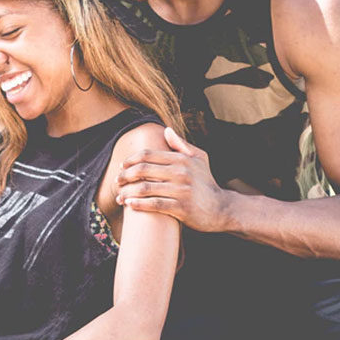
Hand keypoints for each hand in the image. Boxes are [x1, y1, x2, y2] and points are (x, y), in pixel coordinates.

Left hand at [115, 127, 230, 231]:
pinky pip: (154, 205)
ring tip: (119, 197)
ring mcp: (181, 190)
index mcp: (182, 159)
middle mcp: (181, 172)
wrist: (222, 208)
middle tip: (117, 181)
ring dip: (127, 192)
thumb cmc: (206, 183)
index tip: (121, 166)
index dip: (131, 160)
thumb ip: (181, 145)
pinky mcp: (181, 208)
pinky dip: (138, 205)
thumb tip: (166, 130)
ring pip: (145, 188)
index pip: (148, 155)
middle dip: (125, 175)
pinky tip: (129, 205)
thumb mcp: (199, 159)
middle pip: (143, 170)